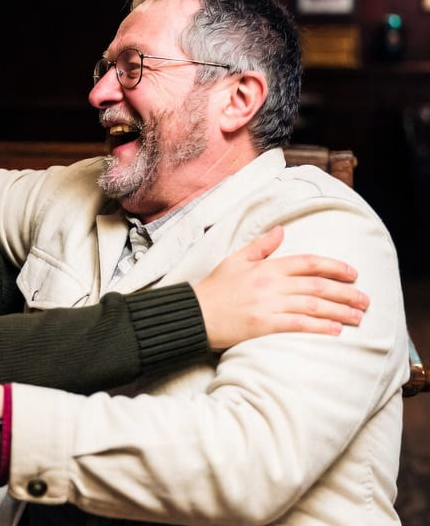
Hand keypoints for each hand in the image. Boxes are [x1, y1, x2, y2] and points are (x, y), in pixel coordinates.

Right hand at [195, 226, 369, 350]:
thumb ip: (260, 246)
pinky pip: (297, 325)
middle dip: (345, 293)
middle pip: (316, 286)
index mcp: (266, 267)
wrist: (194, 313)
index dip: (333, 266)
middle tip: (365, 300)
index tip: (353, 273)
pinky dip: (319, 327)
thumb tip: (281, 230)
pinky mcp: (264, 325)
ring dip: (339, 311)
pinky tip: (335, 330)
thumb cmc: (214, 287)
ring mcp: (268, 305)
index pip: (307, 263)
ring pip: (312, 306)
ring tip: (358, 317)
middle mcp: (271, 284)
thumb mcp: (235, 259)